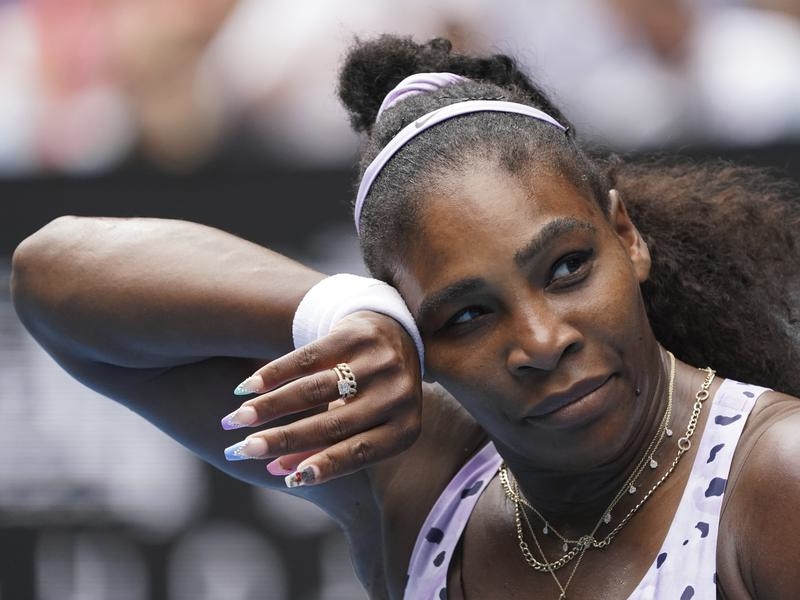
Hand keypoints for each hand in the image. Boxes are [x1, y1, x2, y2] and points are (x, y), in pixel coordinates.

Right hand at [220, 311, 422, 486]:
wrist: (397, 332)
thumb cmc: (375, 395)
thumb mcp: (365, 426)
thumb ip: (328, 448)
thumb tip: (279, 472)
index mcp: (405, 427)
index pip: (361, 451)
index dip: (325, 465)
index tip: (287, 479)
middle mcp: (397, 394)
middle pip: (333, 423)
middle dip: (283, 439)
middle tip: (243, 450)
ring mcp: (379, 362)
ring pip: (315, 389)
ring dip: (271, 406)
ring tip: (237, 419)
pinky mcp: (356, 334)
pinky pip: (308, 357)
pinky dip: (275, 373)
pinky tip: (247, 387)